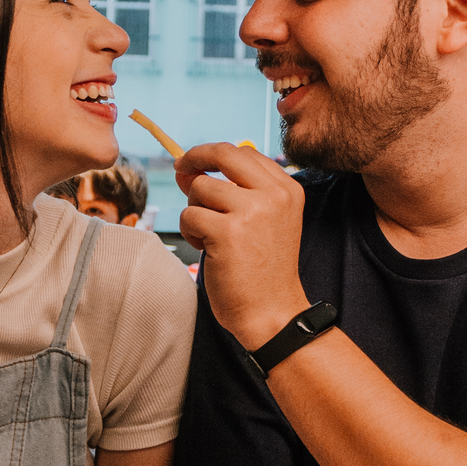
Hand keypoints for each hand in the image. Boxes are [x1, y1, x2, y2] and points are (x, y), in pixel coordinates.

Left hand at [175, 141, 308, 348]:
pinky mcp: (227, 232)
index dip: (214, 155)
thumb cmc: (263, 271)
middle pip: (223, 153)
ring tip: (208, 236)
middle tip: (179, 170)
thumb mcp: (265, 222)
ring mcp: (251, 211)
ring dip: (194, 210)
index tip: (197, 165)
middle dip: (194, 158)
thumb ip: (236, 192)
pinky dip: (190, 232)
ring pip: (200, 187)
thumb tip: (189, 169)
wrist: (273, 313)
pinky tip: (207, 249)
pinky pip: (189, 214)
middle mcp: (273, 194)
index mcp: (287, 189)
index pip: (245, 152)